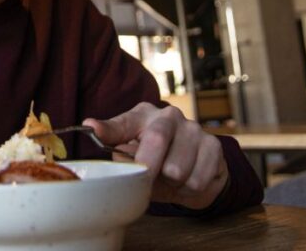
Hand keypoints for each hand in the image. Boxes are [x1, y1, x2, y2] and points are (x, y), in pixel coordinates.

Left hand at [83, 103, 227, 209]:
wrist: (197, 171)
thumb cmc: (159, 162)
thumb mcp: (136, 158)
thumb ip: (122, 157)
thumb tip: (113, 154)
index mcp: (143, 116)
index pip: (123, 122)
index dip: (108, 128)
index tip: (91, 128)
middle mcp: (169, 116)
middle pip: (156, 141)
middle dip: (149, 168)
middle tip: (149, 179)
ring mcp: (193, 129)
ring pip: (177, 170)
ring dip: (172, 184)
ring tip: (171, 179)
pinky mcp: (214, 146)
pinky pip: (196, 180)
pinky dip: (189, 189)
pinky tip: (188, 180)